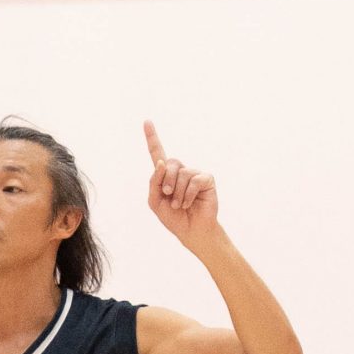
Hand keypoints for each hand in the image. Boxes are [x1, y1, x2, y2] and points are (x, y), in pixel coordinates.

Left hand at [144, 120, 218, 251]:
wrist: (191, 231)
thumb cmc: (173, 217)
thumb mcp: (155, 202)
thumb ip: (154, 182)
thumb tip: (161, 162)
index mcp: (165, 174)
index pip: (157, 153)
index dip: (152, 137)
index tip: (146, 122)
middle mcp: (180, 170)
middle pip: (169, 162)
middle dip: (166, 181)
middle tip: (168, 196)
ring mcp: (194, 173)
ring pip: (181, 173)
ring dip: (177, 193)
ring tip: (179, 204)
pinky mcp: (207, 179)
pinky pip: (194, 180)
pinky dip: (188, 194)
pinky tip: (189, 203)